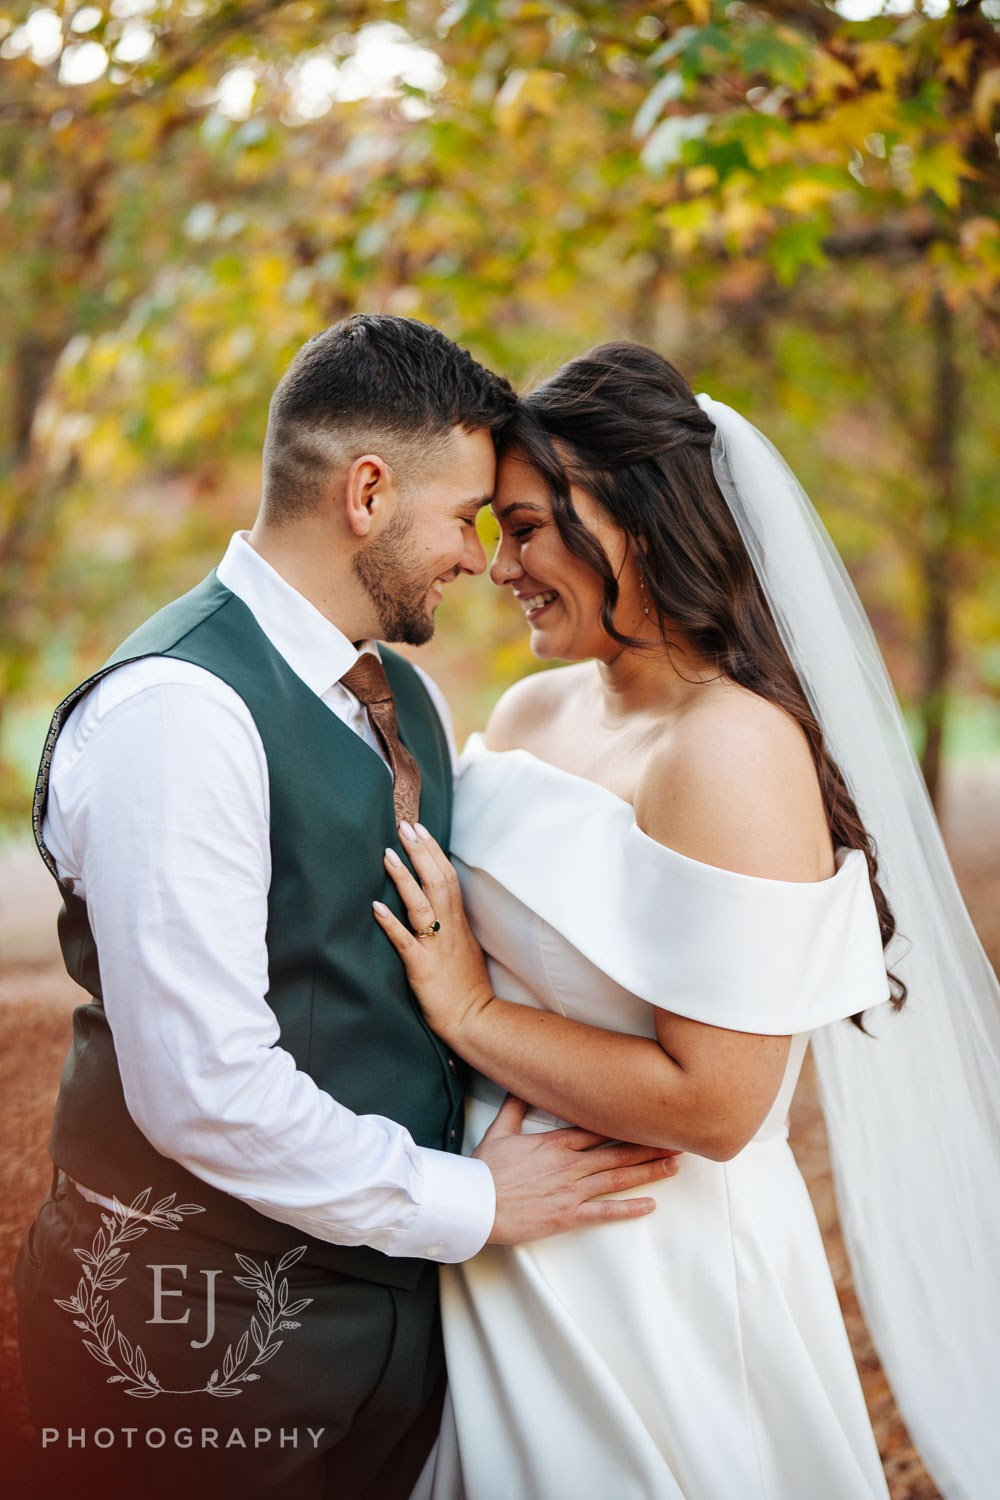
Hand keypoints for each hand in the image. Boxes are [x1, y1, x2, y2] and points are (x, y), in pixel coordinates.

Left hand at [373, 820, 493, 1044]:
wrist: (475, 1019)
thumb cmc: (467, 987)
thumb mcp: (464, 947)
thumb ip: (452, 925)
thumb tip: (439, 906)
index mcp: (458, 922)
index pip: (448, 877)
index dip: (433, 851)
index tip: (420, 829)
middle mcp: (448, 928)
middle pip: (437, 881)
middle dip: (420, 852)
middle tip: (405, 826)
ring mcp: (436, 946)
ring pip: (421, 904)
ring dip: (404, 878)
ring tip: (388, 854)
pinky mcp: (422, 967)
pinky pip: (405, 942)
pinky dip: (391, 923)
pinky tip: (376, 907)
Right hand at [477, 1096, 681, 1244]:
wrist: (477, 1204)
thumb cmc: (486, 1170)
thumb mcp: (500, 1130)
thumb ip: (515, 1107)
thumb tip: (521, 1085)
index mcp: (556, 1142)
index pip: (600, 1128)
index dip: (628, 1122)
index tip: (648, 1116)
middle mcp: (570, 1164)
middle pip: (618, 1151)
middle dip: (649, 1145)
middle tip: (676, 1138)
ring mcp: (572, 1190)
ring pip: (618, 1178)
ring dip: (648, 1171)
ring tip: (673, 1164)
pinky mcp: (569, 1215)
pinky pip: (605, 1212)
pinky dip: (629, 1209)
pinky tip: (650, 1205)